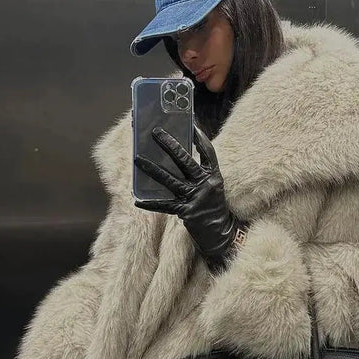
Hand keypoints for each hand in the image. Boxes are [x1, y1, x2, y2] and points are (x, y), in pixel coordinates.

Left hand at [134, 125, 245, 272]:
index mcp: (214, 176)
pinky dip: (151, 203)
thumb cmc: (213, 207)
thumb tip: (177, 156)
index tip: (191, 125)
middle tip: (156, 132)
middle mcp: (206, 185)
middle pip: (186, 161)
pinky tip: (137, 200)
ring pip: (170, 180)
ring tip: (137, 159)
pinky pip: (165, 205)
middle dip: (170, 145)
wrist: (221, 233)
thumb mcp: (211, 187)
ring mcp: (196, 198)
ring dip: (152, 169)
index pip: (208, 153)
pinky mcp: (186, 212)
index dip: (200, 139)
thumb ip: (199, 173)